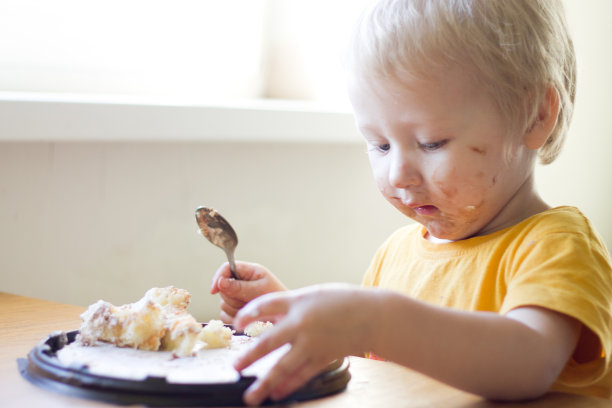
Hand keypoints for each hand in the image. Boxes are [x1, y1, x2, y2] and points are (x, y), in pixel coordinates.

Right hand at [210, 261, 286, 322]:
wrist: (286, 316)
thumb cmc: (277, 298)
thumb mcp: (260, 290)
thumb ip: (240, 287)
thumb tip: (220, 282)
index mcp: (249, 271)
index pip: (226, 268)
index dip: (218, 277)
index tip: (214, 290)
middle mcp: (241, 281)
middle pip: (222, 288)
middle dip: (233, 297)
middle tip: (248, 300)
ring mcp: (237, 296)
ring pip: (223, 303)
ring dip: (236, 309)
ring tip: (252, 309)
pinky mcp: (235, 309)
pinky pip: (225, 315)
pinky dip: (234, 318)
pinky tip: (246, 317)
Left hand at [232, 283, 376, 405]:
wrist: (373, 315)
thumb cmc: (343, 301)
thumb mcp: (312, 295)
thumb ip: (289, 306)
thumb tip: (267, 317)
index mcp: (298, 301)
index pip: (264, 305)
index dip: (248, 315)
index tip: (237, 323)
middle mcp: (302, 323)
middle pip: (269, 342)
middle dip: (250, 357)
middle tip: (235, 367)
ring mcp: (313, 343)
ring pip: (283, 367)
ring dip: (265, 383)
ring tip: (251, 396)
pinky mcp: (323, 357)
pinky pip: (302, 375)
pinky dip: (288, 386)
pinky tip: (276, 393)